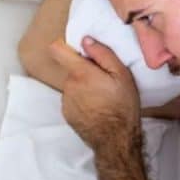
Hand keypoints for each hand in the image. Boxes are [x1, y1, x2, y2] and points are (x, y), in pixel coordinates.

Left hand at [48, 37, 140, 152]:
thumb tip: (86, 40)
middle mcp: (68, 85)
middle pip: (71, 69)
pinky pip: (73, 100)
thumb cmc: (122, 105)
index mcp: (80, 73)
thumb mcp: (122, 76)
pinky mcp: (67, 114)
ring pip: (73, 85)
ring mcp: (65, 101)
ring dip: (84, 87)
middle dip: (85, 71)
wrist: (115, 139)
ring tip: (103, 97)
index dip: (66, 46)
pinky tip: (97, 108)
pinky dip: (82, 101)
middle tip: (105, 81)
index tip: (81, 51)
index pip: (57, 49)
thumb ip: (103, 54)